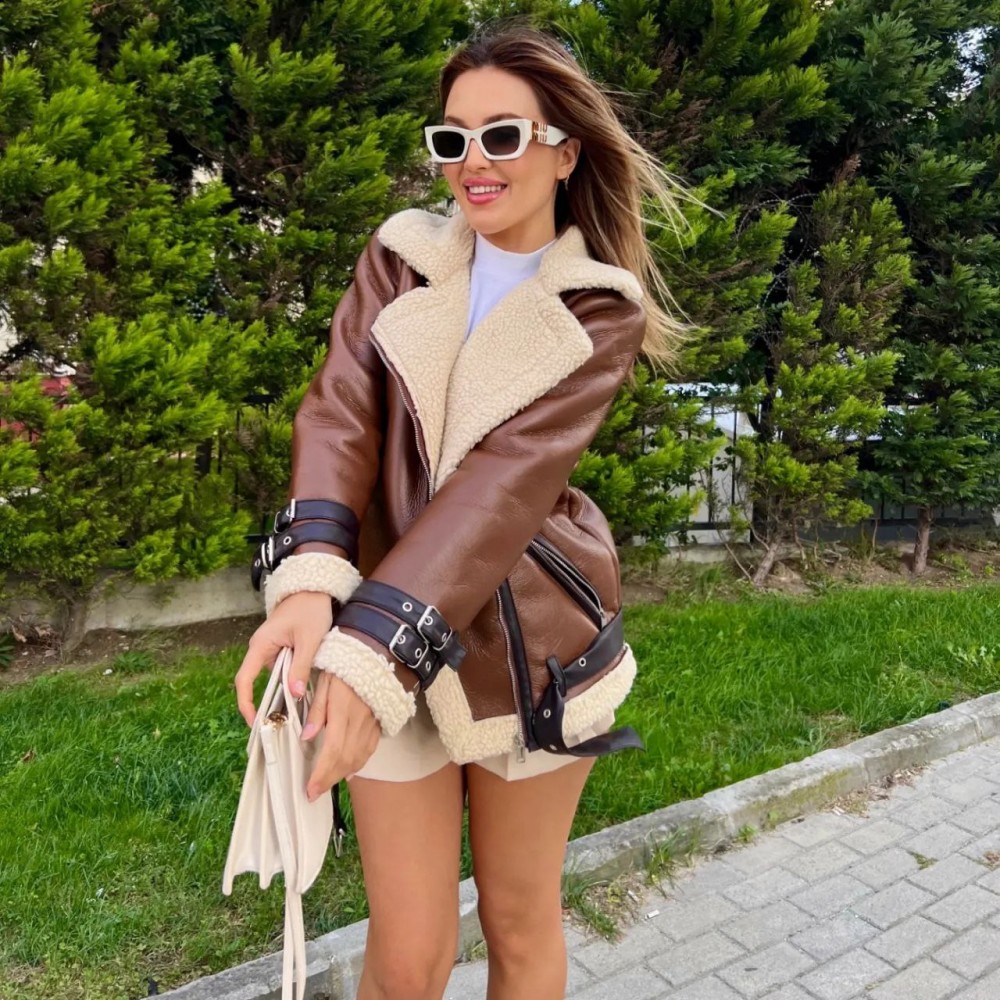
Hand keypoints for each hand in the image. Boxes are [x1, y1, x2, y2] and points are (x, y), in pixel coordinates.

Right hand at [234, 590, 332, 726]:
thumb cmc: (310, 608)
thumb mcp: (310, 638)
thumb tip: (294, 695)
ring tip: (298, 712)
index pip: (244, 680)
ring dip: (284, 692)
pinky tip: (305, 692)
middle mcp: (261, 649)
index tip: (254, 722)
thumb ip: (302, 666)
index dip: (245, 703)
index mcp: (261, 645)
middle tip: (284, 724)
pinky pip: (283, 670)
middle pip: (259, 682)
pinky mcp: (282, 649)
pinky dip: (291, 682)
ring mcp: (271, 649)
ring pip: (274, 678)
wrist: (315, 588)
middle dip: (269, 703)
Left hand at [300, 672, 379, 799]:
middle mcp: (360, 722)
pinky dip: (357, 764)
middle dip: (329, 780)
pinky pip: (368, 751)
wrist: (380, 655)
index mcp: (343, 710)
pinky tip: (347, 771)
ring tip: (326, 784)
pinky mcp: (379, 725)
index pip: (333, 749)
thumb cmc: (346, 665)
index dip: (322, 773)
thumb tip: (306, 737)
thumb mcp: (325, 680)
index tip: (310, 789)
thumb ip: (316, 709)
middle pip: (346, 760)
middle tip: (314, 793)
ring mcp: (372, 725)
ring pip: (358, 758)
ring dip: (341, 775)